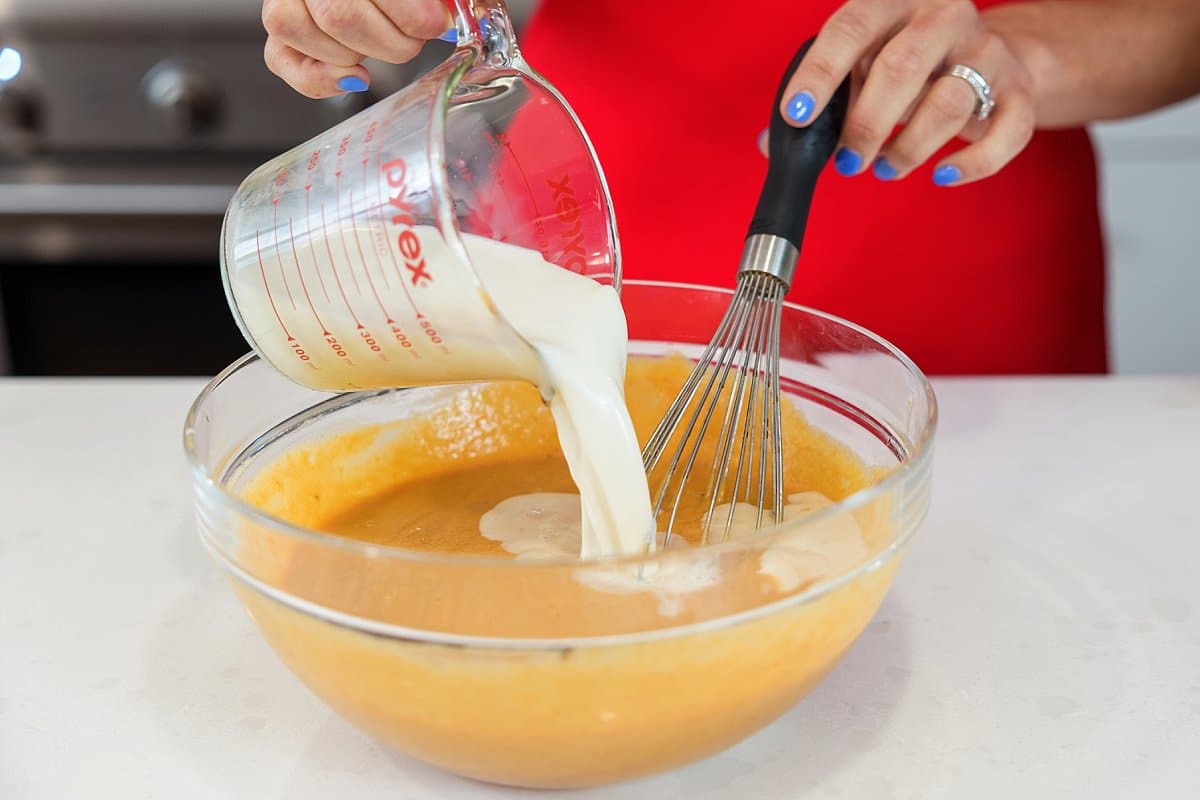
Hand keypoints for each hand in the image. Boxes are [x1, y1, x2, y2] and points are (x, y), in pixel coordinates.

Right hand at [261, 0, 450, 97]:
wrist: (365, 0)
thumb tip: (460, 14)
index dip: (410, 12)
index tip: (438, 24)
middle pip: (339, 15)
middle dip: (392, 39)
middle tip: (417, 37)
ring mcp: (284, 2)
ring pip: (306, 33)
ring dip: (359, 52)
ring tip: (388, 43)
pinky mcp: (280, 37)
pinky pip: (281, 61)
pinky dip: (319, 79)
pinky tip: (356, 78)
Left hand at [767, 0, 1034, 186]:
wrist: (986, 55)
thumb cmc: (906, 63)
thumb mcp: (860, 66)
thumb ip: (821, 100)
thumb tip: (771, 144)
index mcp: (892, 2)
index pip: (850, 29)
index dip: (820, 74)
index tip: (796, 115)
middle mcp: (942, 17)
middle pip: (900, 68)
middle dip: (865, 125)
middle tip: (846, 162)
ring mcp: (985, 52)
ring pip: (948, 103)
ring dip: (908, 148)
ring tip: (884, 167)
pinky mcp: (1018, 90)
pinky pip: (1006, 131)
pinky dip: (973, 163)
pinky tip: (943, 175)